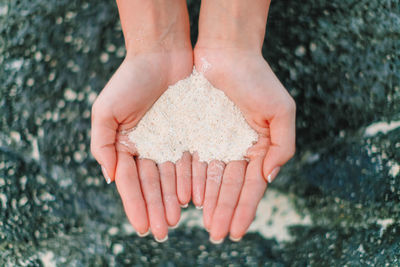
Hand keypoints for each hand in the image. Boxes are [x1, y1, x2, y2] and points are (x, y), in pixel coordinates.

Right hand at [91, 50, 192, 240]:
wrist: (162, 54)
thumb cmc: (130, 80)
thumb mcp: (106, 111)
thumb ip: (102, 145)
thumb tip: (110, 178)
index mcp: (126, 145)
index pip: (130, 181)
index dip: (135, 204)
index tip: (141, 227)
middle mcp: (149, 148)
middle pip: (152, 184)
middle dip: (155, 208)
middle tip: (161, 232)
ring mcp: (170, 142)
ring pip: (172, 177)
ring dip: (172, 200)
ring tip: (177, 220)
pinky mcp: (190, 134)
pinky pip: (191, 161)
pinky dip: (191, 180)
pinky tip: (193, 197)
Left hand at [193, 47, 295, 241]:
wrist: (225, 51)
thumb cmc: (256, 78)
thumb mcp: (280, 111)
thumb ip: (282, 146)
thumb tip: (268, 177)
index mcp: (257, 147)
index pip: (251, 184)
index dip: (245, 208)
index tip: (237, 231)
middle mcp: (234, 148)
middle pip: (228, 186)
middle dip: (224, 211)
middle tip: (217, 235)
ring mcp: (213, 142)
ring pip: (209, 179)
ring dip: (208, 203)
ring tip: (204, 224)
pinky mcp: (193, 133)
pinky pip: (191, 162)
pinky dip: (191, 181)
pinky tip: (188, 199)